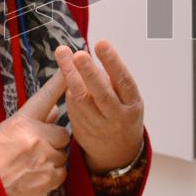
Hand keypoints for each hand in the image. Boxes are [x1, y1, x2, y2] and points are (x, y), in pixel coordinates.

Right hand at [0, 70, 68, 195]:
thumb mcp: (7, 131)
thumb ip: (34, 121)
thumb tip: (56, 112)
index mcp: (22, 121)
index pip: (46, 97)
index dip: (60, 82)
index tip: (72, 69)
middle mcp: (35, 136)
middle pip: (63, 134)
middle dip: (54, 142)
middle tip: (36, 150)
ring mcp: (43, 158)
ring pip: (63, 154)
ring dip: (53, 159)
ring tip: (31, 165)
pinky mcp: (48, 178)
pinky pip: (62, 172)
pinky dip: (52, 176)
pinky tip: (35, 177)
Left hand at [54, 41, 144, 174]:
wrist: (117, 152)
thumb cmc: (122, 113)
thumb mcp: (127, 99)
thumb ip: (112, 80)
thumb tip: (90, 57)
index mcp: (132, 105)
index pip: (123, 81)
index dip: (112, 62)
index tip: (101, 43)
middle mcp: (117, 117)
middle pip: (101, 94)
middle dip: (89, 72)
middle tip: (78, 53)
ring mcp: (99, 126)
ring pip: (82, 101)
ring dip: (70, 76)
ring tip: (63, 54)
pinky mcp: (82, 132)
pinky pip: (73, 108)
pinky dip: (68, 89)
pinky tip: (64, 73)